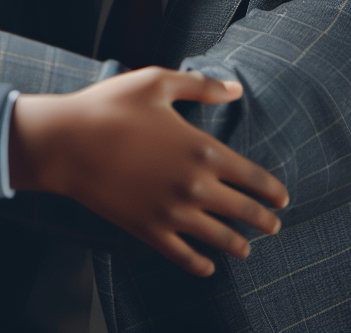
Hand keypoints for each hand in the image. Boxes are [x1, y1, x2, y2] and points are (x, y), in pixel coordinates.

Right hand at [9, 67, 287, 276]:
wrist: (67, 141)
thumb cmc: (111, 106)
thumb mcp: (156, 83)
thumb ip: (200, 86)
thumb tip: (236, 88)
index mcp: (201, 149)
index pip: (250, 176)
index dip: (271, 189)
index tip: (282, 198)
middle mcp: (194, 185)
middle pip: (241, 211)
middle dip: (263, 220)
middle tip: (274, 226)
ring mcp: (172, 212)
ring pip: (218, 237)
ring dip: (238, 244)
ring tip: (247, 249)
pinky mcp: (148, 229)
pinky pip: (183, 255)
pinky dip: (200, 265)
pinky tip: (208, 267)